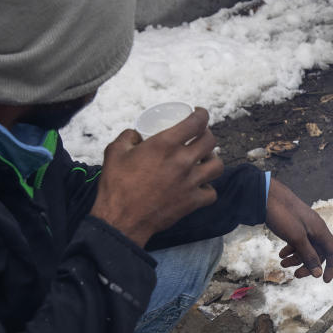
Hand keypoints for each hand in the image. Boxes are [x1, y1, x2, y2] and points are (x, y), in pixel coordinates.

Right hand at [90, 108, 223, 246]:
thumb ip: (127, 137)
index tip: (200, 113)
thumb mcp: (114, 152)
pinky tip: (200, 185)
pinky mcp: (192, 202)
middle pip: (210, 141)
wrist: (121, 219)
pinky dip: (208, 188)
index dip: (202, 114)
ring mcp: (190, 182)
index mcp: (165, 144)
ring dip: (213, 160)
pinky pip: (212, 192)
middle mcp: (182, 161)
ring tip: (204, 160)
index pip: (196, 122)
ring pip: (218, 165)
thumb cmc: (116, 185)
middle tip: (200, 136)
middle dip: (207, 134)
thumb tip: (137, 134)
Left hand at [265, 179, 332, 281]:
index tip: (324, 280)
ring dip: (296, 259)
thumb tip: (318, 273)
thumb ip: (308, 255)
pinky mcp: (295, 225)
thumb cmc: (283, 214)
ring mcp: (305, 226)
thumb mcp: (296, 238)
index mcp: (320, 230)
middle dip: (308, 265)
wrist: (267, 195)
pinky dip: (291, 250)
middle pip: (319, 252)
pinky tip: (281, 254)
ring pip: (307, 248)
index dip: (332, 267)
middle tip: (295, 276)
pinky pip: (298, 241)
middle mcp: (316, 229)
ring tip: (282, 264)